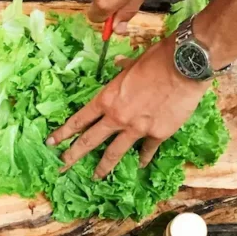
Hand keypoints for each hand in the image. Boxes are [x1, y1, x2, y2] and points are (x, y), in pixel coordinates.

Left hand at [47, 36, 210, 178]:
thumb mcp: (133, 63)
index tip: (52, 143)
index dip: (64, 132)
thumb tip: (118, 64)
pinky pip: (147, 150)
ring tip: (95, 177)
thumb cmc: (157, 59)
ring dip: (103, 166)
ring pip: (114, 152)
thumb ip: (122, 70)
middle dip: (73, 155)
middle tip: (62, 166)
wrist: (184, 66)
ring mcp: (137, 129)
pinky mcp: (157, 134)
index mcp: (107, 99)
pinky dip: (143, 158)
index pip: (79, 120)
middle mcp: (117, 117)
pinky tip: (140, 164)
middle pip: (90, 140)